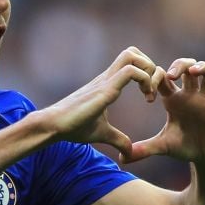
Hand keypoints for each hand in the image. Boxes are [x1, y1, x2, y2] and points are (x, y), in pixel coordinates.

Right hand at [45, 47, 165, 157]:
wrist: (53, 126)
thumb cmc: (73, 127)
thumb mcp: (102, 133)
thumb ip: (118, 139)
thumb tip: (129, 152)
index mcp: (107, 84)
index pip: (130, 62)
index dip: (146, 73)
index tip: (149, 96)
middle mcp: (107, 77)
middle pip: (132, 51)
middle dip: (149, 66)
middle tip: (151, 90)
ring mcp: (106, 81)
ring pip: (132, 55)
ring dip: (148, 71)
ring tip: (149, 94)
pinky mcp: (105, 89)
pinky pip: (130, 72)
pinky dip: (144, 80)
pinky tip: (145, 99)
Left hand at [120, 58, 204, 164]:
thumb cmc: (184, 147)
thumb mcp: (162, 147)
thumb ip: (143, 149)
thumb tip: (121, 159)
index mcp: (174, 99)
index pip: (164, 77)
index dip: (156, 79)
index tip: (148, 96)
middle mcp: (191, 95)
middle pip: (187, 67)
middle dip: (180, 65)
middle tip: (172, 74)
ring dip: (203, 68)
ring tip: (195, 70)